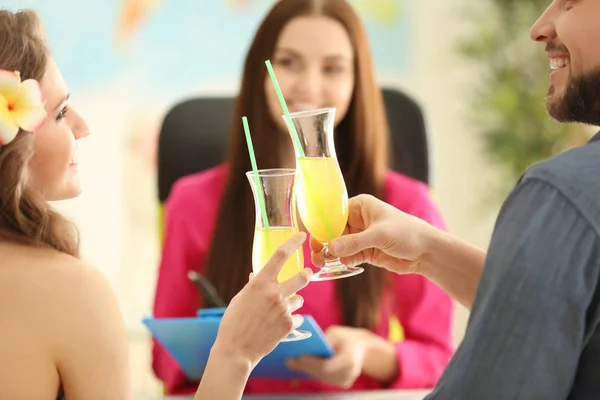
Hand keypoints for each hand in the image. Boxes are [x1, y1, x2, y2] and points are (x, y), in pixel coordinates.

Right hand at [213, 233, 311, 367]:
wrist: (236, 350)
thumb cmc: (234, 322)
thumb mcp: (240, 298)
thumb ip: (253, 286)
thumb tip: (258, 275)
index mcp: (260, 283)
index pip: (280, 256)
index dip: (293, 243)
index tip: (301, 236)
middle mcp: (275, 293)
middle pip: (302, 277)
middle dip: (306, 275)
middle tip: (307, 274)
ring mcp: (284, 309)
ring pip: (298, 299)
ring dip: (291, 304)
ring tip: (276, 314)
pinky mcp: (289, 324)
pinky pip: (297, 317)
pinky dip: (290, 320)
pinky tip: (277, 327)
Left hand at [286, 325, 366, 388]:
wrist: (363, 347)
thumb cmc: (346, 337)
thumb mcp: (335, 333)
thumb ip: (322, 340)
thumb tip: (302, 345)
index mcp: (349, 358)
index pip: (325, 366)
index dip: (310, 363)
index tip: (296, 357)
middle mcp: (350, 372)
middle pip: (321, 373)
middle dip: (304, 366)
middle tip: (288, 360)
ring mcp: (347, 380)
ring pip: (321, 377)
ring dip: (306, 370)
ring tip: (291, 363)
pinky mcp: (343, 383)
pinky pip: (325, 378)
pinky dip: (313, 372)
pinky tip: (302, 366)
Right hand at [310, 194, 436, 274]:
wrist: (426, 252)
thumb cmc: (407, 233)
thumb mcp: (379, 235)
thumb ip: (354, 242)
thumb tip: (331, 249)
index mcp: (360, 206)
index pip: (334, 214)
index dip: (322, 226)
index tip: (313, 239)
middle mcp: (358, 220)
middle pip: (334, 231)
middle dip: (324, 242)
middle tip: (315, 254)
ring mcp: (361, 237)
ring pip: (339, 245)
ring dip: (330, 254)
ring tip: (321, 263)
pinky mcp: (366, 251)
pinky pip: (348, 256)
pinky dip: (341, 261)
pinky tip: (336, 265)